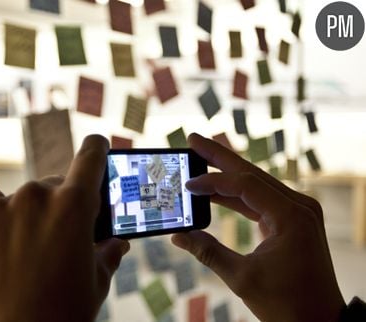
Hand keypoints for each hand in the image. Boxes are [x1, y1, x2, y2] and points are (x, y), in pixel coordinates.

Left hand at [0, 135, 129, 321]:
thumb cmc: (61, 316)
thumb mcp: (96, 284)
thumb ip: (108, 252)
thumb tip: (117, 242)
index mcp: (74, 206)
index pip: (90, 156)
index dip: (97, 151)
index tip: (96, 150)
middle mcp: (36, 197)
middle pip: (55, 184)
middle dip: (62, 204)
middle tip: (60, 237)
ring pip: (22, 194)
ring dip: (28, 211)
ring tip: (26, 247)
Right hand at [172, 133, 344, 321]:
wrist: (318, 321)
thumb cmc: (286, 303)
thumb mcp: (241, 278)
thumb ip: (207, 251)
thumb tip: (178, 236)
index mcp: (291, 216)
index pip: (245, 185)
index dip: (212, 182)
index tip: (187, 184)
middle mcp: (298, 206)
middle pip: (251, 173)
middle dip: (219, 157)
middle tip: (192, 140)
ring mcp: (297, 211)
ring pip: (255, 183)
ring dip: (226, 173)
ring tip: (199, 158)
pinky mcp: (291, 220)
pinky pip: (259, 199)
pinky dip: (235, 195)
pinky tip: (214, 190)